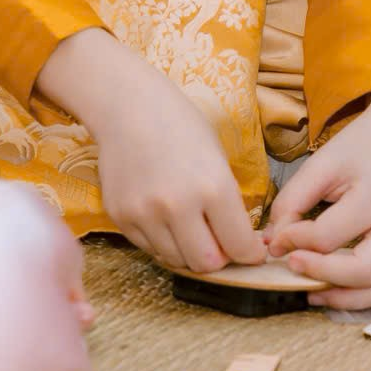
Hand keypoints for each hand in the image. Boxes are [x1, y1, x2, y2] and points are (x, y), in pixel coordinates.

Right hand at [39, 28, 264, 274]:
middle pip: (206, 264)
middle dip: (219, 258)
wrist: (129, 106)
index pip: (239, 246)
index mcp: (213, 187)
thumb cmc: (181, 126)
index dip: (249, 253)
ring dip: (189, 252)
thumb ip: (227, 204)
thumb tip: (238, 245)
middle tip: (220, 242)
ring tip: (191, 227)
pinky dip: (163, 243)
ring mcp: (144, 214)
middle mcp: (177, 205)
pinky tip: (166, 218)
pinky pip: (149, 248)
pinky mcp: (120, 217)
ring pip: (176, 261)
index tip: (251, 251)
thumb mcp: (218, 159)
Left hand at [264, 88, 370, 310]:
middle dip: (321, 277)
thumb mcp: (321, 164)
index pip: (327, 237)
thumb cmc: (361, 147)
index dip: (293, 242)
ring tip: (316, 291)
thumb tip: (273, 241)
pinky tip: (352, 292)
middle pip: (363, 273)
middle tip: (294, 266)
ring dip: (347, 300)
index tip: (277, 239)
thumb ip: (292, 201)